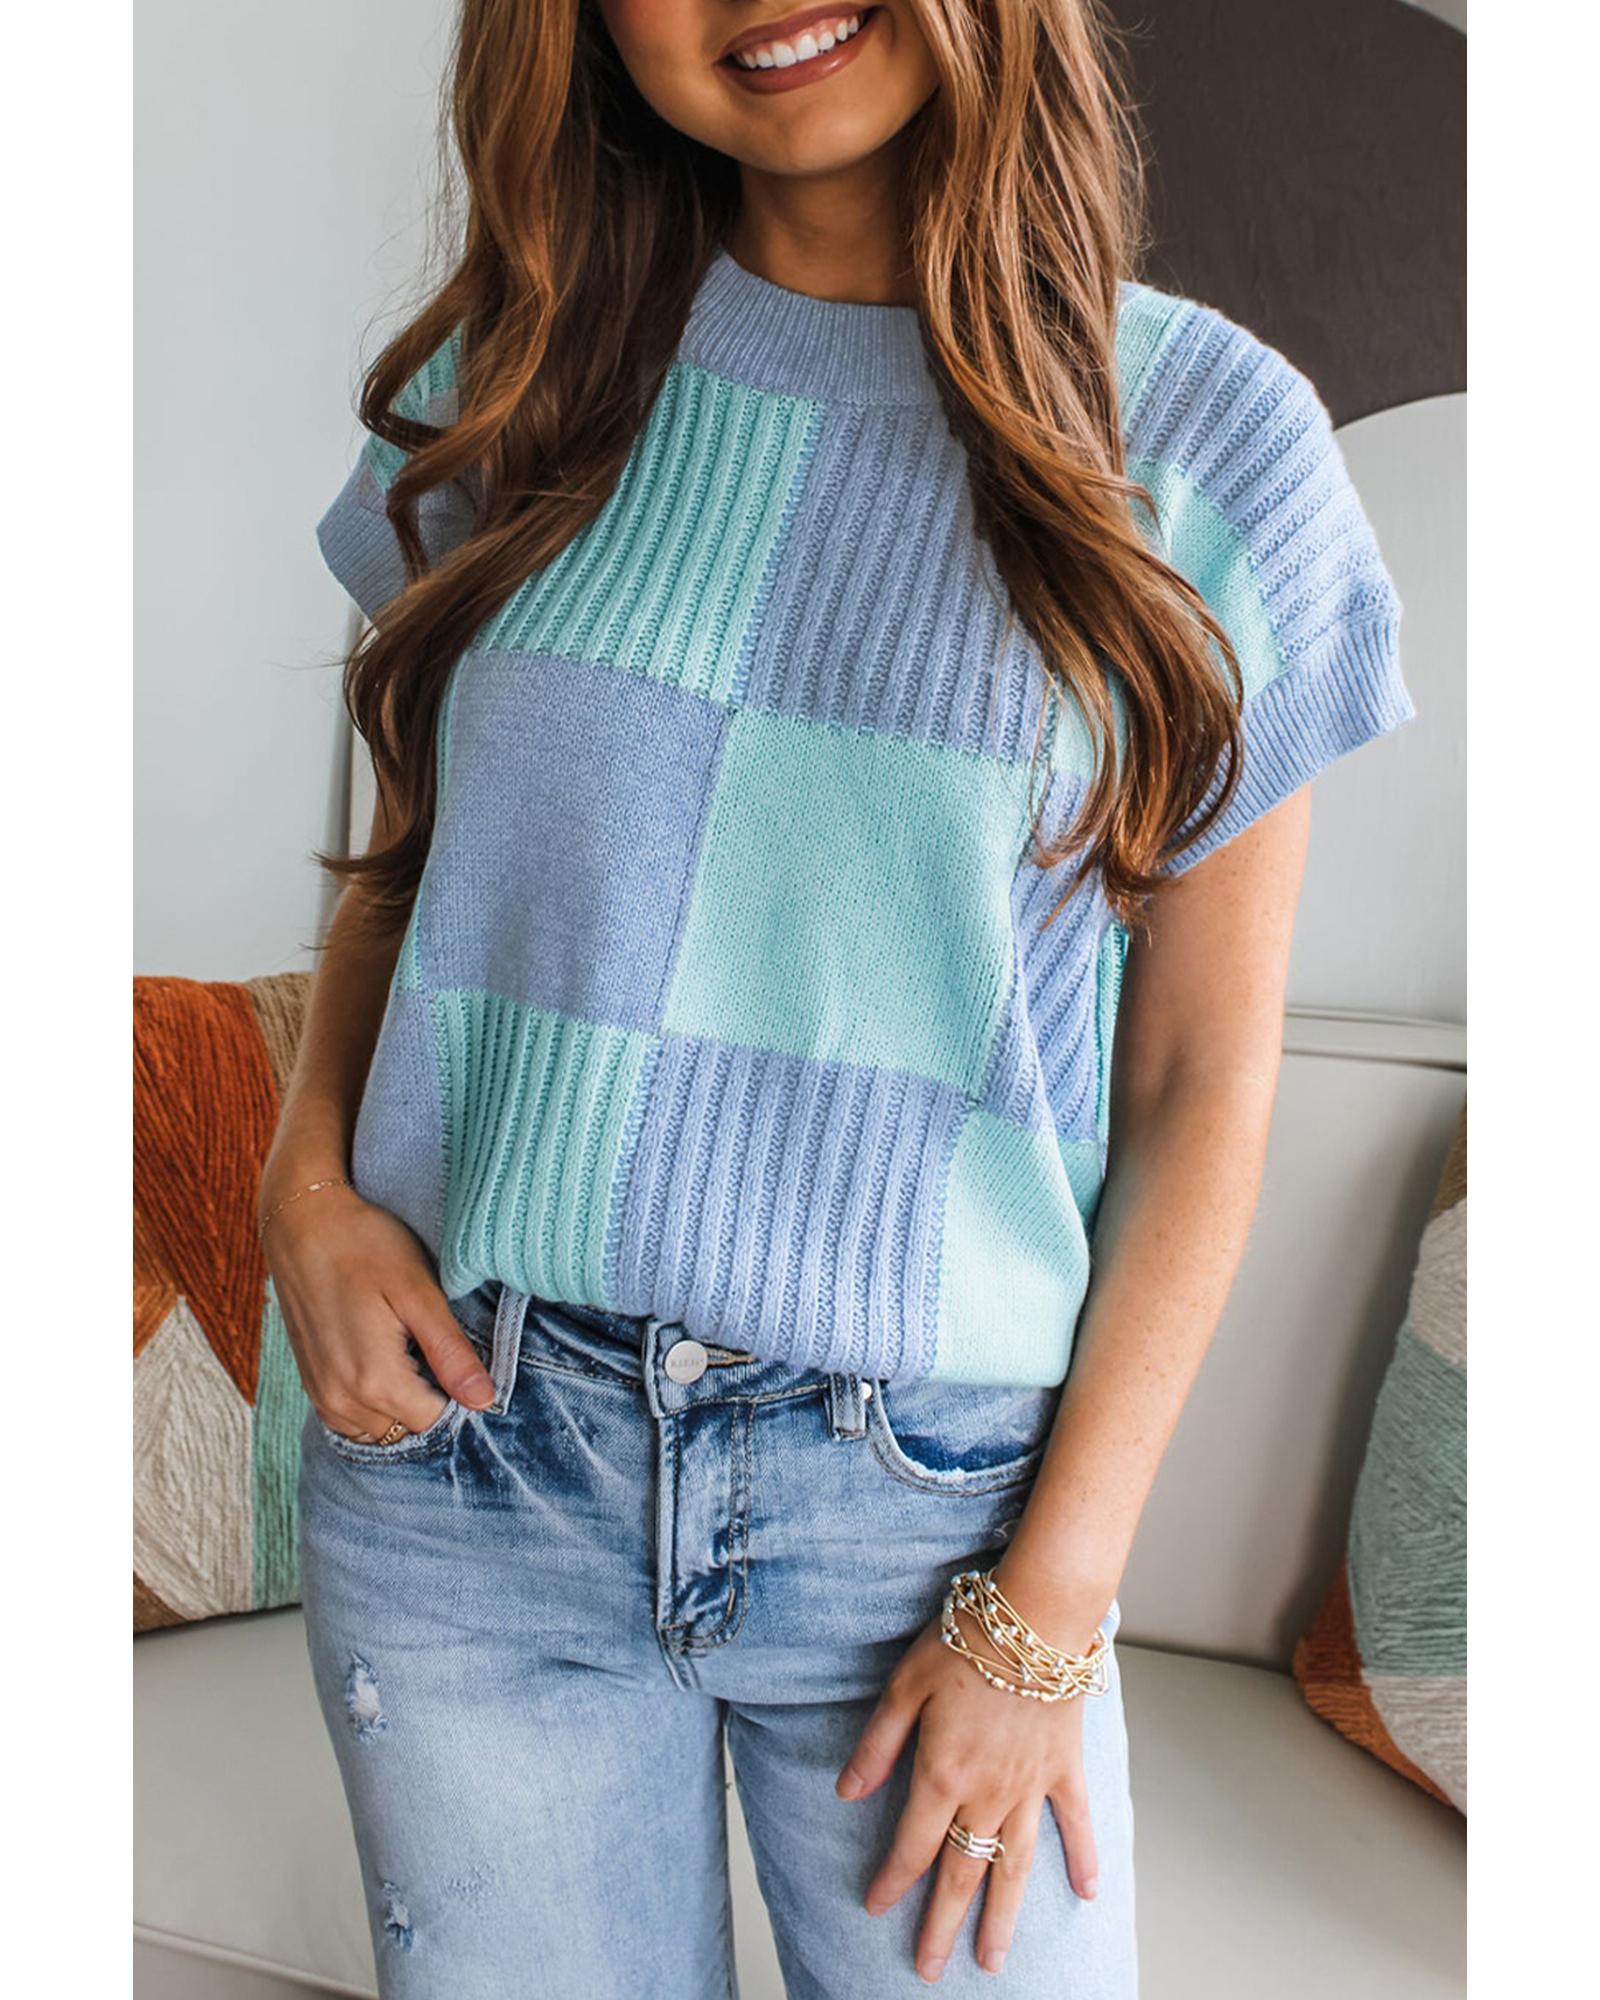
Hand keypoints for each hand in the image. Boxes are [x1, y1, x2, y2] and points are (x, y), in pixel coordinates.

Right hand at [260, 1177, 497, 1440]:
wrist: (300, 1224)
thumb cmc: (364, 1246)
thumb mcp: (418, 1293)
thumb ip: (450, 1353)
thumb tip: (484, 1401)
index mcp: (374, 1381)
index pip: (434, 1423)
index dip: (460, 1400)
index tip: (467, 1364)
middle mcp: (341, 1400)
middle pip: (407, 1431)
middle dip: (432, 1403)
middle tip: (442, 1353)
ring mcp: (321, 1395)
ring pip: (380, 1431)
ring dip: (403, 1406)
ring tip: (414, 1353)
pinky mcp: (311, 1383)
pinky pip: (352, 1419)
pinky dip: (376, 1404)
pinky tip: (388, 1362)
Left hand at [835, 1589, 1106, 1982]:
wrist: (1035, 1617)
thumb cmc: (965, 1640)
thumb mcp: (903, 1685)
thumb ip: (877, 1745)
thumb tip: (846, 1794)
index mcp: (942, 1774)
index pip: (912, 1846)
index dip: (892, 1881)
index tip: (875, 1908)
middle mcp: (987, 1793)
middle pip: (961, 1873)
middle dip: (942, 1926)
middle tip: (930, 1971)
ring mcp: (1030, 1786)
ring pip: (1015, 1866)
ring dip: (1003, 1916)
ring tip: (994, 1960)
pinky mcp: (1064, 1768)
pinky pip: (1075, 1824)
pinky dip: (1083, 1859)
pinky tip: (1088, 1893)